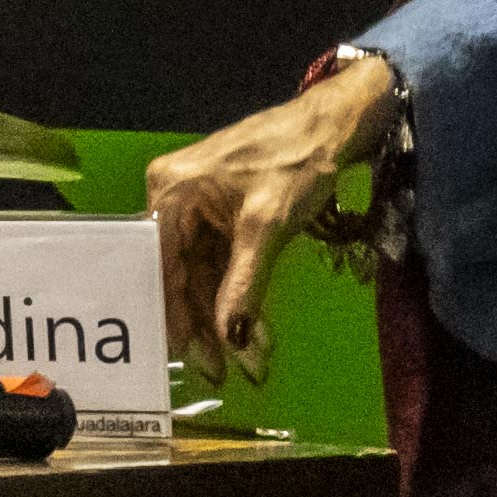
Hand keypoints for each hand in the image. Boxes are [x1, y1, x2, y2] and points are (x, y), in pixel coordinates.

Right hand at [148, 53, 399, 385]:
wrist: (332, 124)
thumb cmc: (296, 162)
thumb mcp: (268, 228)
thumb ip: (244, 287)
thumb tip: (232, 344)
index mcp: (169, 195)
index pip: (163, 274)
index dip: (182, 324)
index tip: (206, 365)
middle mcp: (169, 199)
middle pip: (179, 277)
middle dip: (207, 325)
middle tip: (229, 371)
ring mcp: (192, 205)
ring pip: (199, 274)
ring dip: (223, 314)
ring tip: (249, 357)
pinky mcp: (215, 211)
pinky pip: (215, 260)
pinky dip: (233, 291)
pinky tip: (249, 326)